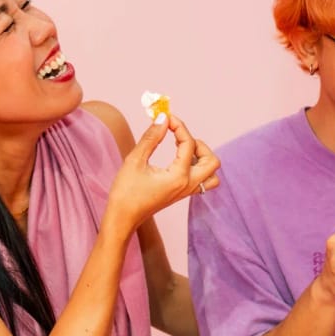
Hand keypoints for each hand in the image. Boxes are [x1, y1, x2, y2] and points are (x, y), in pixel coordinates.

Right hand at [106, 114, 219, 232]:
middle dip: (199, 144)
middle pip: (212, 161)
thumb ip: (151, 138)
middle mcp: (187, 185)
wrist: (123, 218)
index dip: (179, 126)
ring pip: (211, 174)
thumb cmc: (126, 192)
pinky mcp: (181, 194)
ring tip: (181, 150)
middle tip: (179, 138)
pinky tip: (178, 160)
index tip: (166, 117)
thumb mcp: (135, 160)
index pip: (189, 144)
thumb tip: (163, 118)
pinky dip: (197, 167)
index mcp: (178, 177)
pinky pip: (202, 181)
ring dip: (202, 158)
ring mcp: (186, 192)